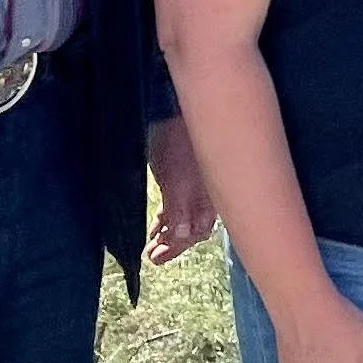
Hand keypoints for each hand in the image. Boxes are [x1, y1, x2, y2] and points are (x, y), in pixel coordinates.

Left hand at [145, 111, 218, 264]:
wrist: (177, 105)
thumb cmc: (177, 141)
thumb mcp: (175, 179)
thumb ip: (180, 209)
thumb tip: (182, 237)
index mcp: (209, 197)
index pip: (197, 232)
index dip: (177, 247)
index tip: (155, 258)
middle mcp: (207, 192)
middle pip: (194, 227)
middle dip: (174, 243)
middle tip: (153, 255)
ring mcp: (198, 181)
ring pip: (186, 214)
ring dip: (170, 230)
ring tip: (152, 240)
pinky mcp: (186, 170)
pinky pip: (180, 200)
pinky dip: (168, 214)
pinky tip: (158, 219)